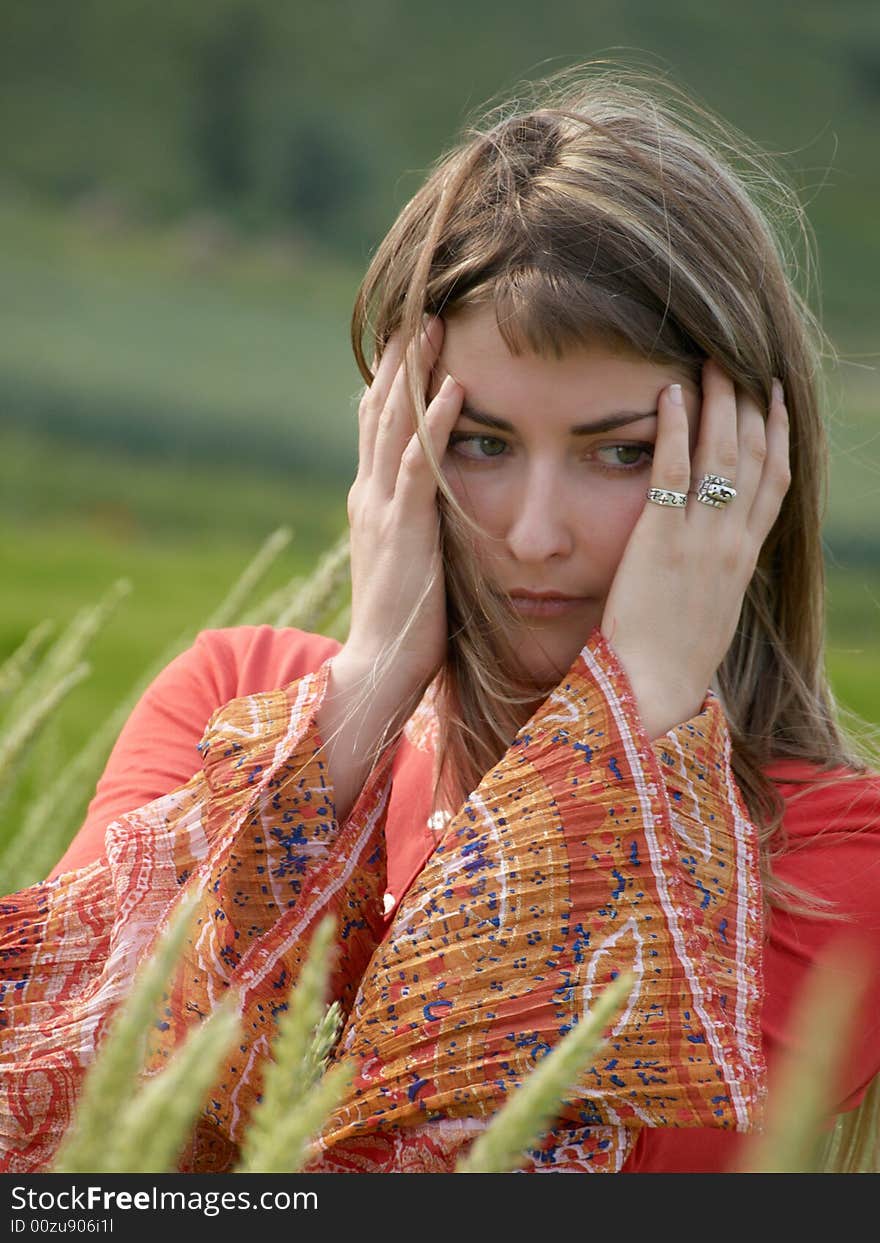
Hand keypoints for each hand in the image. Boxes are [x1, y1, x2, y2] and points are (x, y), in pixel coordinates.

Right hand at [341, 314, 463, 694]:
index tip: (409, 334)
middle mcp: (369, 495)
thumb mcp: (407, 558)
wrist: (377, 670)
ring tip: (434, 325)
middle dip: (400, 359)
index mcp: (371, 500)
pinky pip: (420, 468)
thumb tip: (436, 494)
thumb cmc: (403, 622)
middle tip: (419, 307)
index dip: (390, 378)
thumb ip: (415, 520)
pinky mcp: (405, 533)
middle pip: (380, 411)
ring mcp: (383, 511)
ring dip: (415, 373)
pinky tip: (452, 390)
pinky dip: (435, 426)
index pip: (377, 426)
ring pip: (394, 427)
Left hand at [599, 360, 790, 739]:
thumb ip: (717, 578)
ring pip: (722, 454)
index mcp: (745, 559)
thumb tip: (715, 560)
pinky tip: (671, 394)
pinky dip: (674, 427)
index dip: (780, 436)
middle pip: (755, 457)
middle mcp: (732, 542)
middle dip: (752, 405)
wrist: (655, 688)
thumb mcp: (713, 615)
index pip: (776, 484)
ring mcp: (700, 538)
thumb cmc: (674, 661)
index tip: (776, 401)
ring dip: (720, 402)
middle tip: (743, 364)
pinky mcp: (660, 539)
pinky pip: (672, 469)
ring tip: (712, 362)